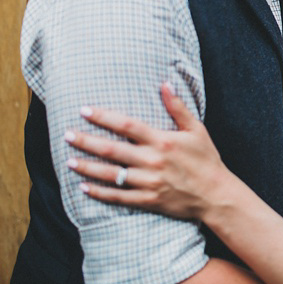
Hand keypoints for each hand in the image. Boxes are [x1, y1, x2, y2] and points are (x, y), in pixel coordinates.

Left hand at [65, 83, 228, 219]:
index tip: (84, 110)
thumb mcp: (196, 130)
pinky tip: (84, 188)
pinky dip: (100, 193)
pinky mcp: (148, 200)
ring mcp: (148, 182)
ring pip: (111, 174)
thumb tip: (165, 84)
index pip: (127, 125)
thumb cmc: (207, 159)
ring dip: (88, 167)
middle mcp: (152, 161)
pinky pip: (119, 197)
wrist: (216, 194)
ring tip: (69, 161)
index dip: (103, 117)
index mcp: (162, 141)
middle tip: (66, 135)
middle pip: (112, 150)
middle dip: (86, 141)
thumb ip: (178, 107)